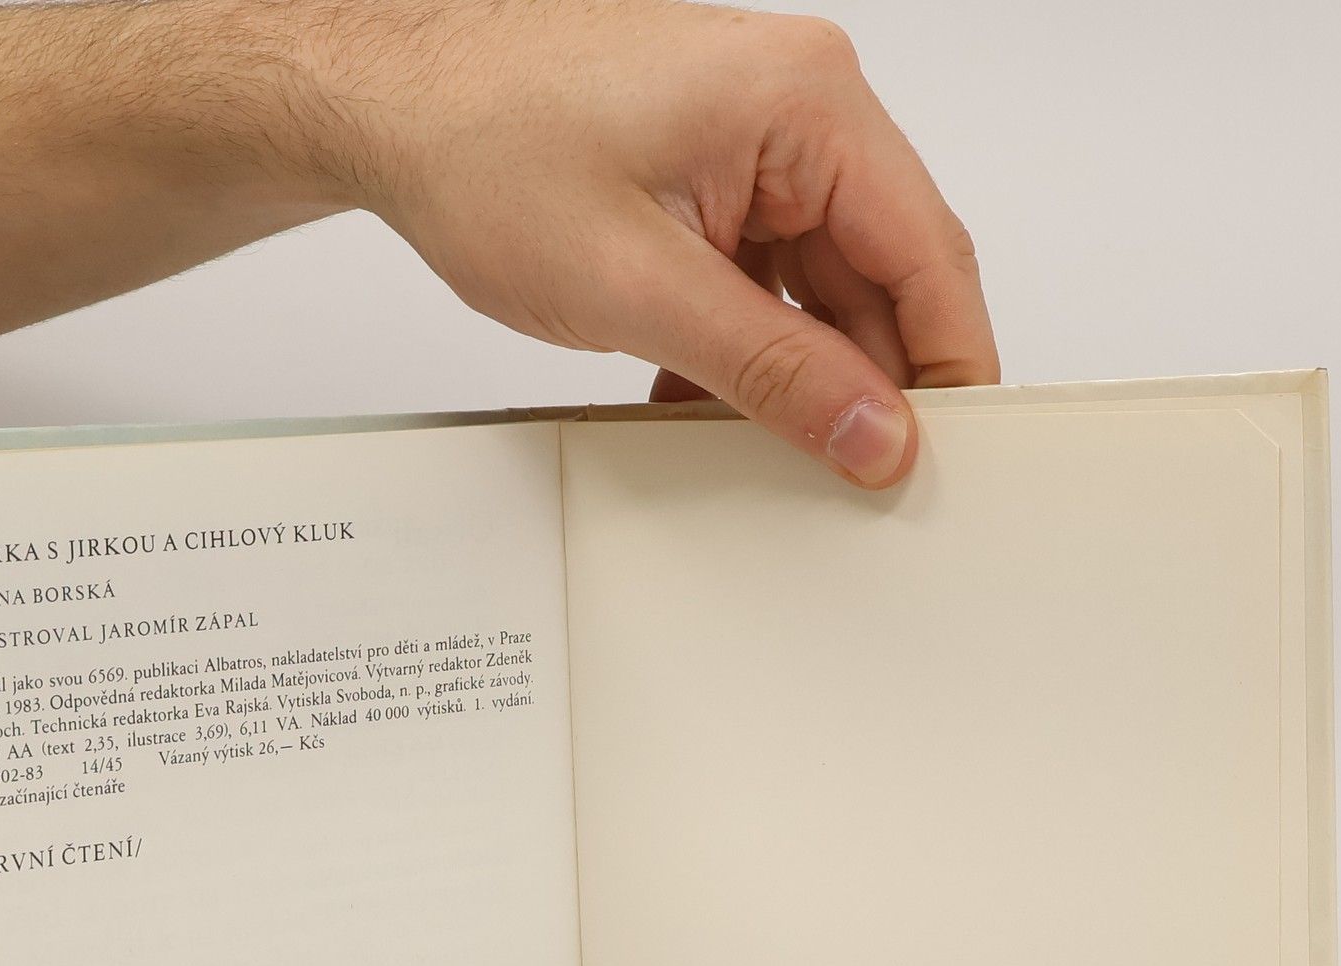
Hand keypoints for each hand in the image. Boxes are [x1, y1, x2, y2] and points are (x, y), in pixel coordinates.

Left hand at [306, 0, 998, 485]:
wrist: (392, 110)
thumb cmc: (487, 152)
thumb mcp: (642, 290)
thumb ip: (772, 372)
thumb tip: (873, 435)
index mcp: (808, 106)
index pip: (929, 257)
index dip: (949, 372)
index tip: (944, 461)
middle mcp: (799, 113)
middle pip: (884, 279)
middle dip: (867, 385)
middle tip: (854, 483)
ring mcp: (756, 147)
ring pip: (823, 292)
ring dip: (797, 376)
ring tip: (763, 447)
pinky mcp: (714, 182)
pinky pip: (768, 285)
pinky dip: (749, 352)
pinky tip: (708, 406)